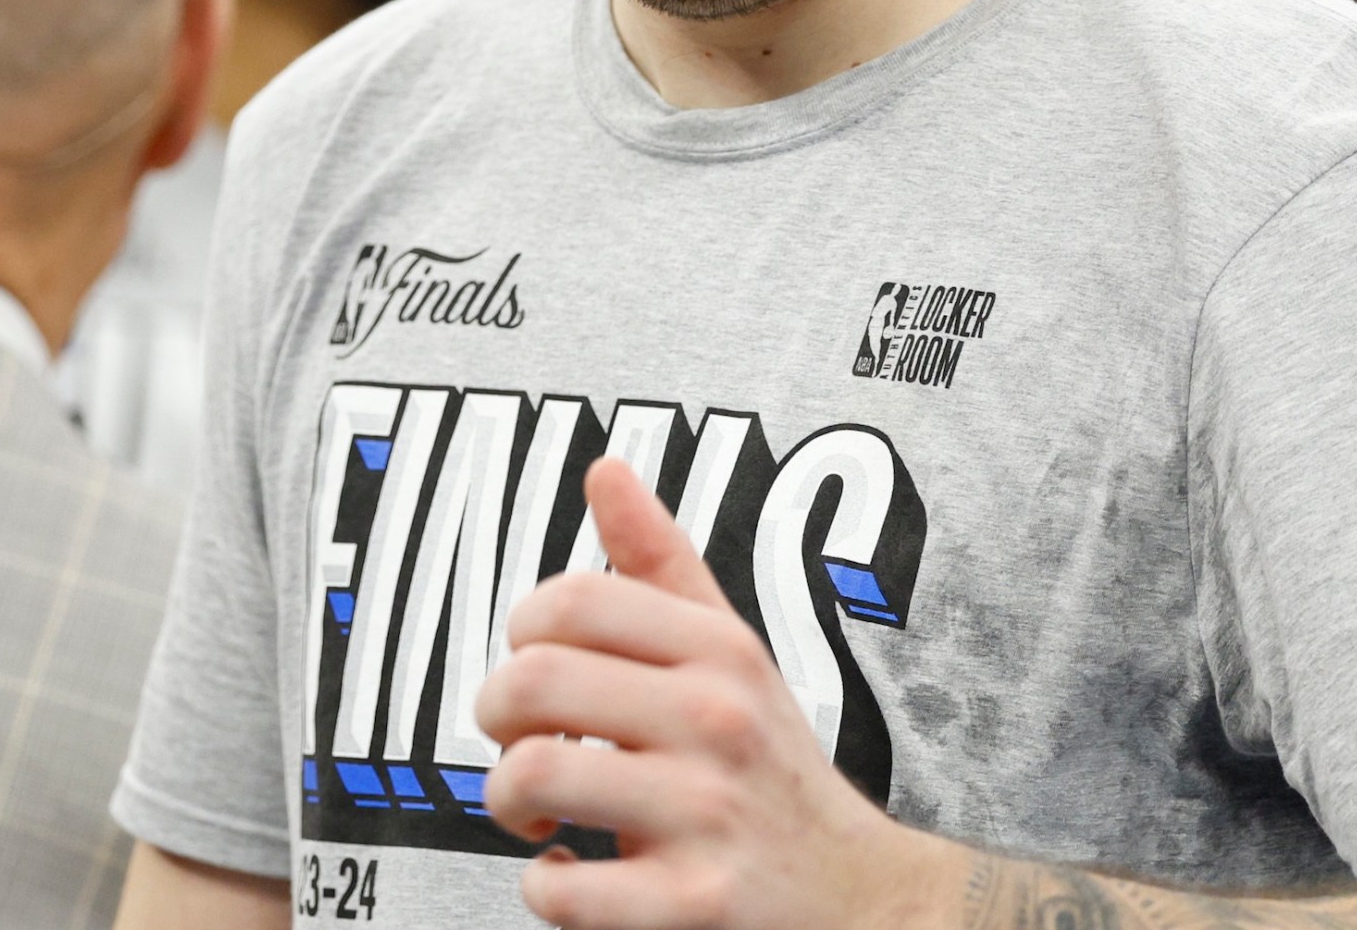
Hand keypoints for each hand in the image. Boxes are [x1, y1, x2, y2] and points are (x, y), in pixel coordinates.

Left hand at [475, 458, 948, 928]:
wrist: (861, 898)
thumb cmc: (770, 769)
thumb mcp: (731, 654)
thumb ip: (659, 565)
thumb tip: (605, 470)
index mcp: (718, 651)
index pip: (569, 599)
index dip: (522, 633)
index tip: (537, 666)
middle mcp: (716, 719)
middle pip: (533, 680)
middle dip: (495, 717)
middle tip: (518, 742)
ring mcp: (708, 814)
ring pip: (533, 775)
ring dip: (508, 802)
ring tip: (537, 812)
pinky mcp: (696, 904)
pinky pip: (565, 891)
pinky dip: (544, 887)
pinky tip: (571, 874)